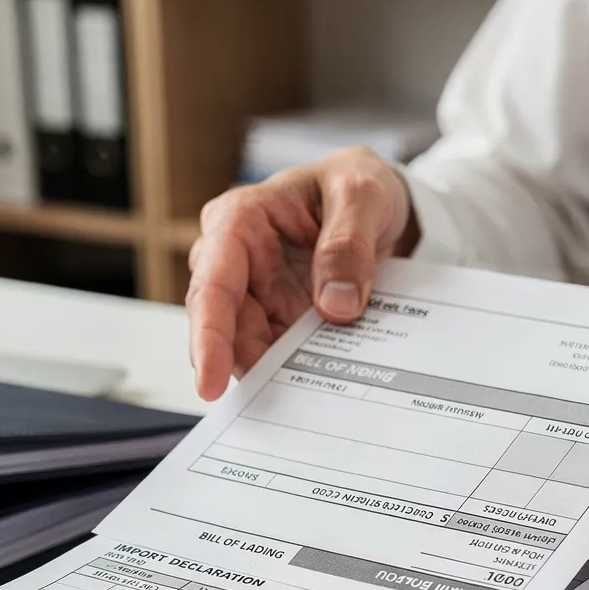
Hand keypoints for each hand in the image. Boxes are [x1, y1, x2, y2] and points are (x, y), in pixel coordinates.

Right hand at [186, 146, 416, 399]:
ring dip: (276, 373)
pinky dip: (298, 372)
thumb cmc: (357, 184)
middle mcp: (237, 262)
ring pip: (250, 347)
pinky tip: (318, 391)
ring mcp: (258, 295)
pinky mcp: (281, 319)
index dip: (208, 335)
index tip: (209, 381)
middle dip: (244, 366)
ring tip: (307, 400)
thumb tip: (336, 305)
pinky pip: (281, 354)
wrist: (380, 202)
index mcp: (240, 220)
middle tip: (273, 405)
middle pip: (223, 326)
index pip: (212, 282)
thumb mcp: (362, 195)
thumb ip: (348, 244)